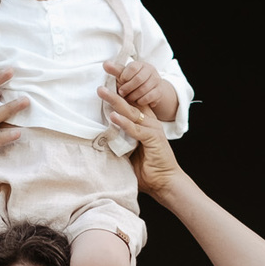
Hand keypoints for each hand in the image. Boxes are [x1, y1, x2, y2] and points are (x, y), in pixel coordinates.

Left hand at [97, 81, 181, 199]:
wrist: (165, 182)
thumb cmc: (148, 170)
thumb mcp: (130, 151)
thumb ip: (119, 140)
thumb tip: (100, 136)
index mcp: (144, 124)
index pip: (131, 103)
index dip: (118, 92)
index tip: (104, 83)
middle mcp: (149, 123)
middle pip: (130, 102)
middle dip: (114, 91)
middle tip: (99, 83)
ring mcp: (152, 129)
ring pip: (131, 112)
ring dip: (115, 101)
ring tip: (102, 92)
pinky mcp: (153, 138)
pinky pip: (135, 129)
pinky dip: (124, 123)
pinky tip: (113, 116)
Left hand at [105, 58, 165, 113]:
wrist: (150, 89)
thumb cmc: (133, 81)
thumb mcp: (124, 75)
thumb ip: (115, 70)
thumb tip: (105, 64)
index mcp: (140, 64)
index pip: (133, 67)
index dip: (125, 76)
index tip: (120, 81)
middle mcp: (150, 71)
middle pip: (139, 79)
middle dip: (128, 87)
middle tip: (121, 93)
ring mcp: (156, 81)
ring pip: (144, 89)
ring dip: (134, 95)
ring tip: (128, 98)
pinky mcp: (159, 91)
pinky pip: (150, 96)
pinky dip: (142, 100)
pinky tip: (137, 102)